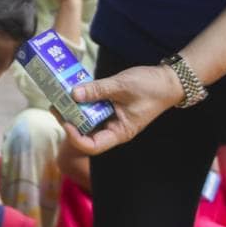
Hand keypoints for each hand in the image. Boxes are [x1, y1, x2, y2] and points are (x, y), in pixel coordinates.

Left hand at [65, 64, 185, 154]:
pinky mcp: (111, 107)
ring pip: (87, 119)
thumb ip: (97, 90)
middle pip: (86, 132)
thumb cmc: (151, 87)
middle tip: (56, 104)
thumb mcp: (122, 86)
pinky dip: (83, 100)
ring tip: (61, 96)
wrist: (169, 80)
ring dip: (74, 110)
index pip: (92, 146)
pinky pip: (93, 108)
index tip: (65, 121)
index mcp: (120, 132)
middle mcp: (114, 128)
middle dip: (69, 120)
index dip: (75, 137)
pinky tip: (75, 89)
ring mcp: (112, 118)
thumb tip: (73, 94)